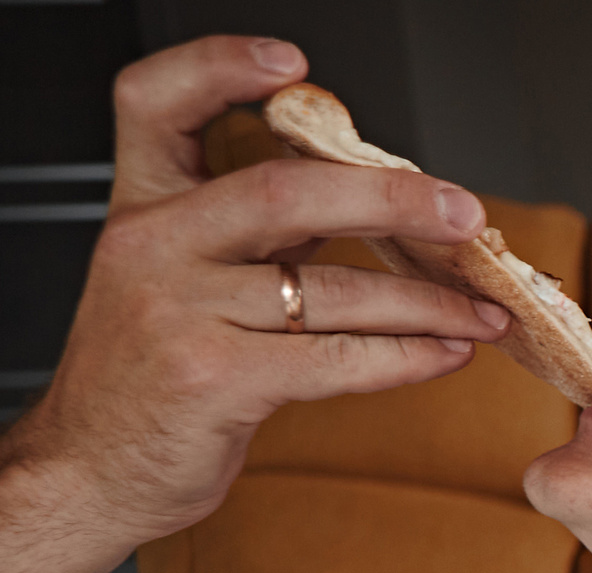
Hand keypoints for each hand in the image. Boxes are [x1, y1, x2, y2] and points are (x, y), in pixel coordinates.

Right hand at [5, 37, 510, 568]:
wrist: (90, 469)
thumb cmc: (150, 376)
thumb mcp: (181, 282)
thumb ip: (253, 235)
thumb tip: (367, 201)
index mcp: (143, 208)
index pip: (154, 103)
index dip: (216, 66)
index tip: (293, 64)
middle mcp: (153, 247)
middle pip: (284, 192)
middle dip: (391, 199)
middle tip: (464, 215)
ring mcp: (181, 312)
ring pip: (331, 288)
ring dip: (426, 301)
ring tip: (483, 311)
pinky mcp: (214, 379)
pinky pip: (337, 359)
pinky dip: (407, 356)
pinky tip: (447, 353)